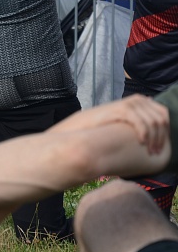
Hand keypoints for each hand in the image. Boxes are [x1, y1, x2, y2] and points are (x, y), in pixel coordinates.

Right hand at [50, 95, 168, 153]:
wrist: (85, 124)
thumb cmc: (106, 126)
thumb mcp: (126, 120)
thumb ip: (141, 118)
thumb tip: (157, 125)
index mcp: (141, 100)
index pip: (164, 114)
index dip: (165, 131)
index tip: (160, 146)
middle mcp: (138, 99)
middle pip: (161, 119)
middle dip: (161, 137)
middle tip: (155, 152)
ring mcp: (131, 103)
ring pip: (153, 123)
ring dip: (154, 139)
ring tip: (150, 151)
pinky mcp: (123, 109)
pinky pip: (142, 123)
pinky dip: (144, 135)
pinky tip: (141, 144)